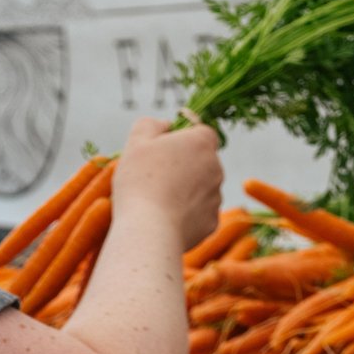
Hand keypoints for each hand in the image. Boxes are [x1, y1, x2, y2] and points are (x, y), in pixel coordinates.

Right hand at [111, 117, 222, 254]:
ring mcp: (217, 197)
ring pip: (201, 187)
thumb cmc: (140, 180)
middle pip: (203, 160)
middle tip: (155, 173)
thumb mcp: (137, 141)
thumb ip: (152, 124)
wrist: (150, 229)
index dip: (184, 136)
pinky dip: (186, 211)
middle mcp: (217, 169)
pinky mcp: (212, 222)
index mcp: (202, 144)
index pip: (202, 132)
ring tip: (158, 196)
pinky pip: (199, 211)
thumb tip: (167, 125)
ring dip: (185, 188)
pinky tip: (167, 215)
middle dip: (184, 163)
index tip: (164, 146)